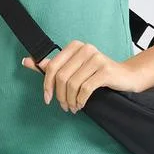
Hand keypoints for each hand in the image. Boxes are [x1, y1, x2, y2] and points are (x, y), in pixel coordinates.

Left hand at [21, 40, 141, 112]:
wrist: (127, 76)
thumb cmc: (98, 74)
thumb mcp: (74, 69)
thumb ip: (52, 66)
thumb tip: (26, 61)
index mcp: (74, 46)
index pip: (52, 66)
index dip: (47, 84)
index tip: (47, 98)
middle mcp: (85, 49)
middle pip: (61, 77)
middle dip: (60, 96)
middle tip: (63, 106)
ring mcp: (96, 58)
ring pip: (73, 84)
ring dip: (70, 100)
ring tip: (73, 107)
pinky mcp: (106, 70)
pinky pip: (86, 89)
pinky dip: (80, 100)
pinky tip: (81, 105)